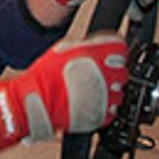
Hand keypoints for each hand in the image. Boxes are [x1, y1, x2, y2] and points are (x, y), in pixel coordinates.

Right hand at [0, 37, 128, 156]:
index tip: (110, 58)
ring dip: (109, 92)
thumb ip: (87, 45)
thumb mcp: (64, 49)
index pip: (122, 48)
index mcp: (97, 55)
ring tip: (90, 92)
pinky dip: (103, 108)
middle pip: (123, 72)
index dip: (115, 53)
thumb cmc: (45, 77)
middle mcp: (105, 75)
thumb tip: (100, 43)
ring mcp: (105, 97)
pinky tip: (89, 104)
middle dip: (112, 73)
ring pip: (119, 92)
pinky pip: (112, 110)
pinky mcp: (102, 115)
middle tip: (96, 77)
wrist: (36, 103)